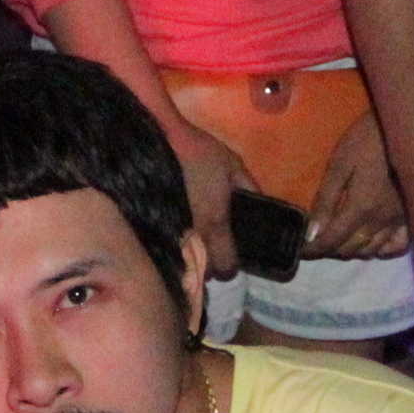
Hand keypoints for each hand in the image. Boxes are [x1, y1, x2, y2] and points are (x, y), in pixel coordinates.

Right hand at [165, 117, 257, 278]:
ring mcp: (169, 235)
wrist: (156, 140)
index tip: (230, 254)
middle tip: (212, 245)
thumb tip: (262, 205)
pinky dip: (173, 248)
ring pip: (183, 264)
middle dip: (210, 263)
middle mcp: (193, 237)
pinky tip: (174, 233)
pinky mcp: (151, 228)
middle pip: (204, 271)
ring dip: (191, 258)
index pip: (227, 267)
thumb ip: (250, 188)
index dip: (231, 265)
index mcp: (215, 224)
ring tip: (193, 240)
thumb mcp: (232, 164)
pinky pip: (167, 250)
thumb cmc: (198, 152)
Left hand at [305, 106, 409, 261]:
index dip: (314, 250)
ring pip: (371, 250)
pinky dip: (380, 249)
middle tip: (317, 240)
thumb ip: (326, 201)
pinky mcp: (410, 216)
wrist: (402, 128)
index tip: (301, 250)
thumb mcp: (339, 165)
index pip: (332, 241)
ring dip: (351, 250)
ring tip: (339, 240)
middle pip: (351, 250)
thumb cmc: (365, 141)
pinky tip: (370, 241)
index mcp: (361, 209)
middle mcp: (381, 222)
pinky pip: (396, 245)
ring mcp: (398, 221)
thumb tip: (312, 234)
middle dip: (330, 249)